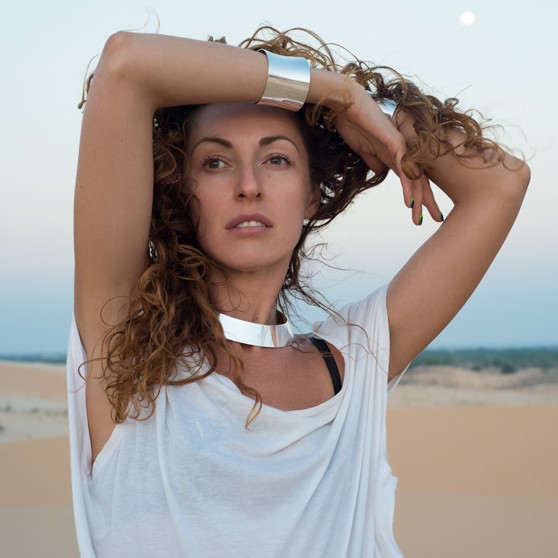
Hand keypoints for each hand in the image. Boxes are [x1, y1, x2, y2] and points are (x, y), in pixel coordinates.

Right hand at [334, 87, 442, 224]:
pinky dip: (407, 187)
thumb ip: (375, 160)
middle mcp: (403, 152)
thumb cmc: (353, 123)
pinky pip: (404, 169)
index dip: (418, 196)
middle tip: (436, 219)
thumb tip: (381, 172)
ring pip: (414, 178)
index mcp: (395, 155)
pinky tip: (410, 202)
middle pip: (420, 180)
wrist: (347, 105)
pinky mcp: (395, 143)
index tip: (421, 214)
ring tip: (420, 218)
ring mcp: (401, 147)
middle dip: (427, 202)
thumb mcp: (363, 150)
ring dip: (418, 200)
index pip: (411, 179)